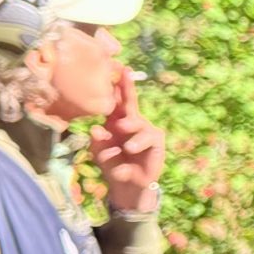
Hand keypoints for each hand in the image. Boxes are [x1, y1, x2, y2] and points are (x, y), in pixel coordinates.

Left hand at [89, 65, 166, 214]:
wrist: (127, 185)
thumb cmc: (112, 164)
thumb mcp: (100, 153)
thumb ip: (98, 141)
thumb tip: (96, 128)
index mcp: (116, 121)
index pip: (117, 101)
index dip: (118, 85)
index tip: (119, 68)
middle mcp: (132, 122)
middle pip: (131, 103)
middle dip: (128, 89)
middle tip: (123, 77)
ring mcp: (146, 131)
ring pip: (138, 124)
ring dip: (131, 132)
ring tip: (126, 146)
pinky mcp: (156, 143)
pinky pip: (146, 141)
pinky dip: (134, 153)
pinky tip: (124, 165)